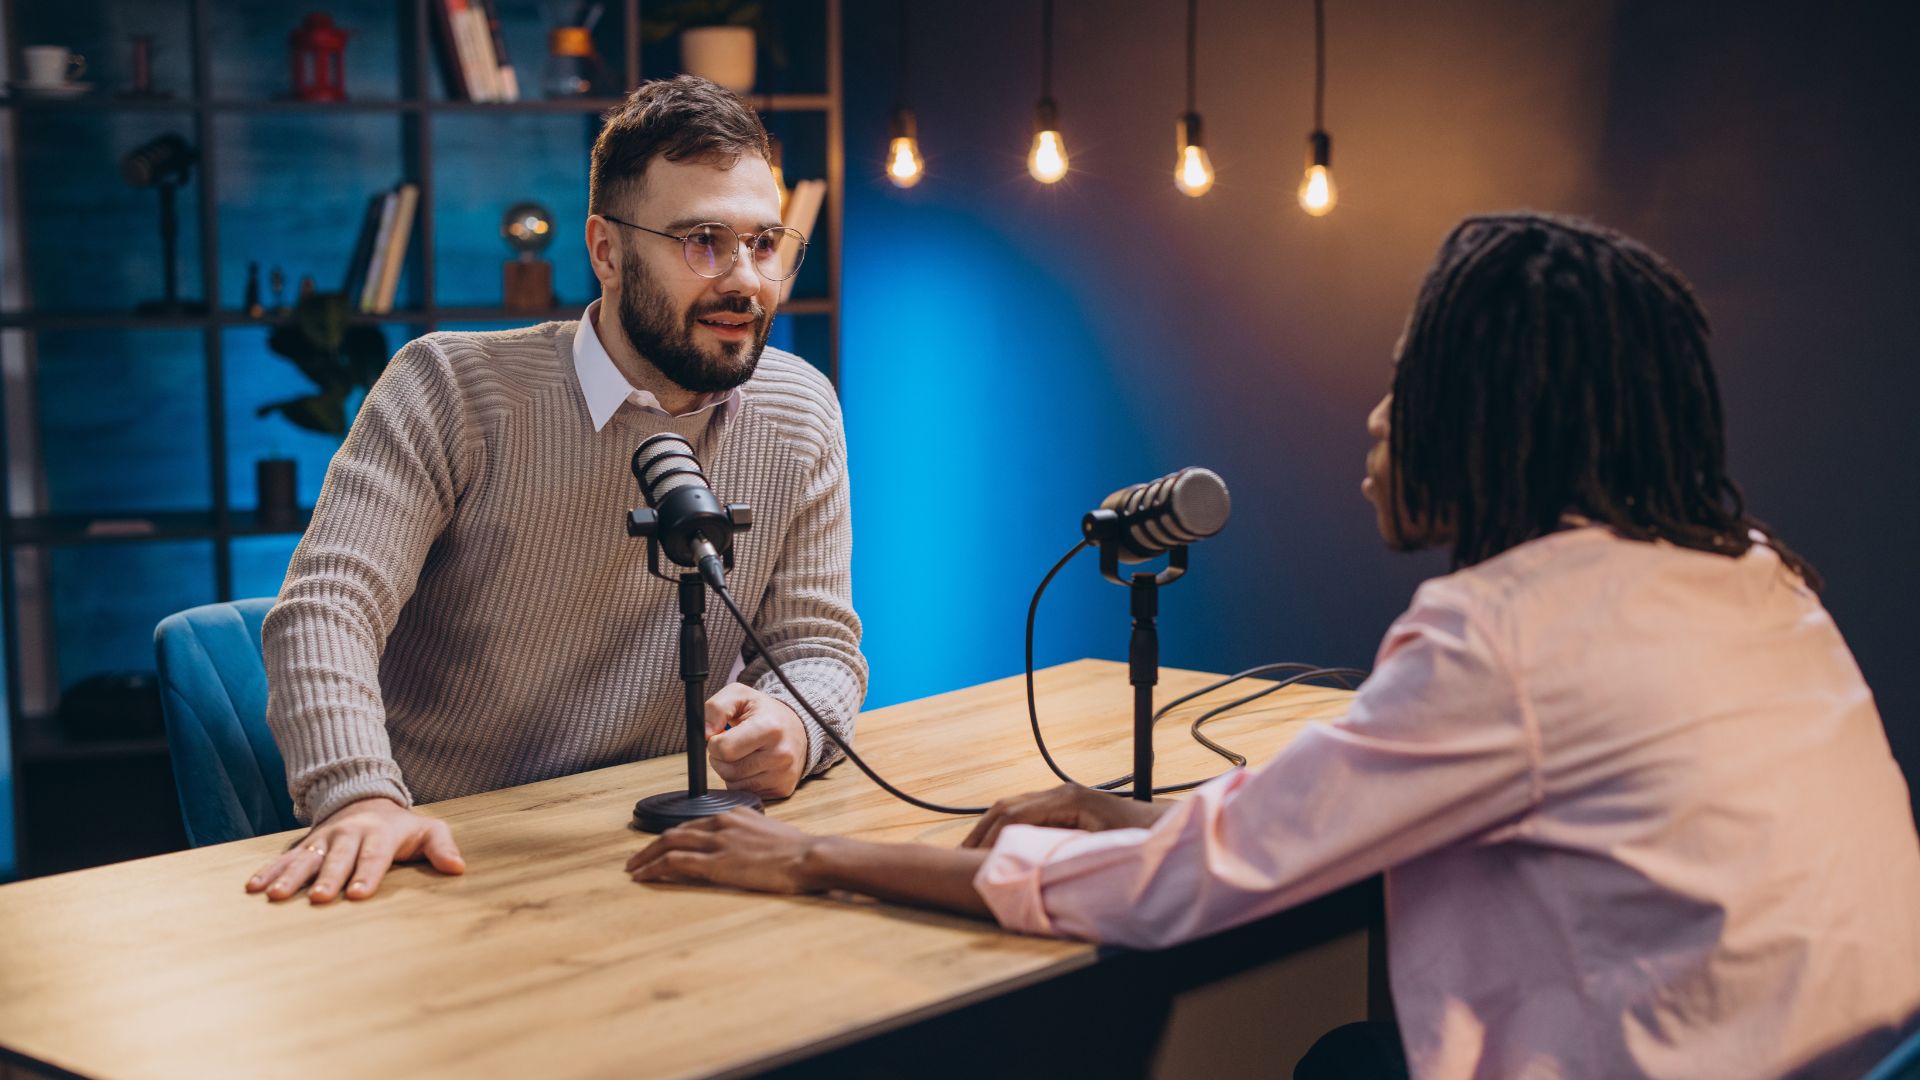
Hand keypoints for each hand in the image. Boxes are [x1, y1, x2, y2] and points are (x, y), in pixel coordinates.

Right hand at [244, 796, 465, 903]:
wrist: (365, 800)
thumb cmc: (401, 827)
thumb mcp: (427, 830)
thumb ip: (442, 847)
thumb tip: (458, 868)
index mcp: (379, 834)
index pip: (374, 857)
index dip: (366, 875)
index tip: (358, 894)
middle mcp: (348, 835)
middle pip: (337, 858)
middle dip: (328, 878)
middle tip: (320, 899)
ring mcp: (323, 839)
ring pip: (306, 859)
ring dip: (290, 876)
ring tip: (275, 896)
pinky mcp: (304, 845)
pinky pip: (284, 858)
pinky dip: (268, 871)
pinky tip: (253, 887)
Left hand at [627, 809, 820, 894]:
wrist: (808, 856)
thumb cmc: (797, 851)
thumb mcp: (769, 835)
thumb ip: (749, 837)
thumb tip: (741, 850)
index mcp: (734, 814)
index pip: (693, 822)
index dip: (673, 835)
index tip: (662, 846)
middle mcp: (721, 822)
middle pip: (674, 831)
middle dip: (650, 845)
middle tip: (636, 859)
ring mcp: (717, 842)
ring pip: (668, 844)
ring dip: (645, 857)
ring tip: (633, 869)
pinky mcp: (715, 863)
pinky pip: (674, 863)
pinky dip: (654, 868)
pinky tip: (644, 877)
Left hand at [704, 684, 808, 798]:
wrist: (797, 728)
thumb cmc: (764, 712)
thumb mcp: (739, 695)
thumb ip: (716, 708)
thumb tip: (705, 733)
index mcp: (769, 728)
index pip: (724, 749)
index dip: (715, 743)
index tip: (723, 735)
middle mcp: (780, 754)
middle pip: (727, 770)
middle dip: (721, 758)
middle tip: (732, 745)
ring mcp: (783, 775)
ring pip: (734, 784)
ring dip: (731, 771)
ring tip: (744, 754)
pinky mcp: (782, 789)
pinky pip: (746, 793)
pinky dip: (743, 782)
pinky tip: (753, 767)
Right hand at [961, 783, 1172, 849]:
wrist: (1167, 830)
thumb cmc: (1142, 842)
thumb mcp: (1102, 850)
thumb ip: (1067, 855)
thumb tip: (1033, 869)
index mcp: (1068, 799)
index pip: (1014, 814)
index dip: (991, 838)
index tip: (974, 861)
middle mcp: (1062, 793)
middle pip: (1007, 806)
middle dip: (981, 831)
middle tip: (958, 856)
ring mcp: (1064, 798)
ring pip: (1014, 808)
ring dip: (990, 829)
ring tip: (969, 853)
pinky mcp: (1067, 807)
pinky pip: (1027, 814)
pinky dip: (1006, 829)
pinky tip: (997, 847)